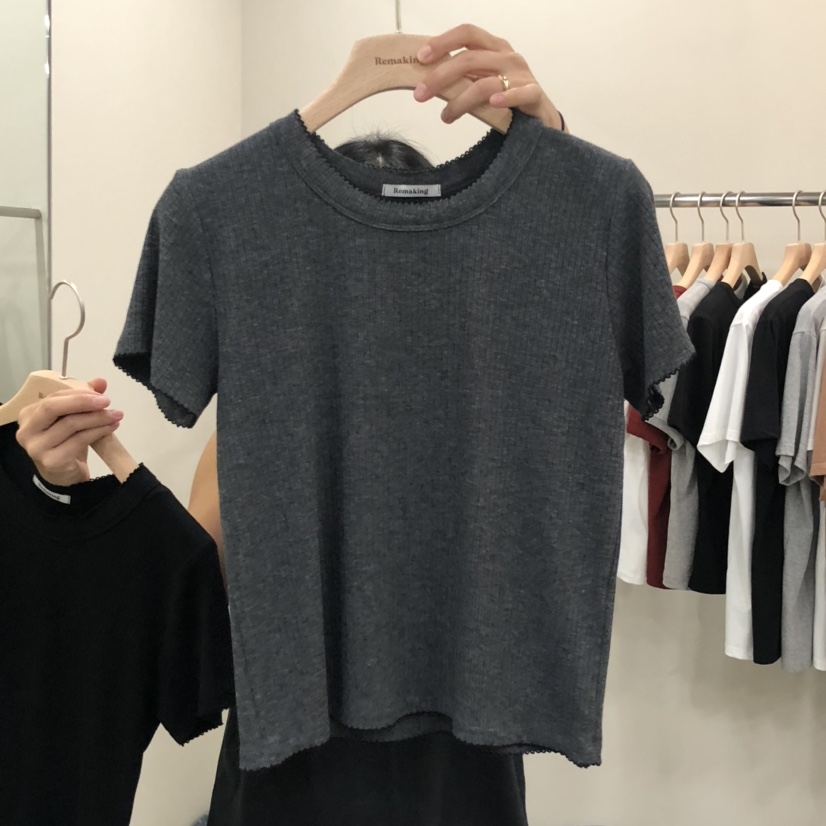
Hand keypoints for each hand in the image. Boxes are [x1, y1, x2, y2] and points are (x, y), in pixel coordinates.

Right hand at [15, 377, 123, 486]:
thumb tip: (101, 381)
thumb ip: (83, 399)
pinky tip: (111, 428)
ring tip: (116, 415)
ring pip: (70, 424)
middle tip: (107, 401)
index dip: (78, 394)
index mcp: (28, 415)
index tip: (102, 394)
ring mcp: (36, 447)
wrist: (64, 475)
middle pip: (53, 407)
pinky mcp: (51, 461)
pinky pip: (79, 440)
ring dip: (97, 418)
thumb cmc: (66, 443)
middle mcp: (26, 430)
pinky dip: (98, 432)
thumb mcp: (73, 419)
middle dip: (82, 402)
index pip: (53, 398)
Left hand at [413, 24, 565, 131]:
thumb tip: (427, 80)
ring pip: (485, 83)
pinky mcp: (534, 95)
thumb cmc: (507, 97)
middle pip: (470, 59)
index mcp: (494, 47)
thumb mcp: (482, 81)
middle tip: (420, 95)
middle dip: (440, 76)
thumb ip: (462, 77)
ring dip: (460, 101)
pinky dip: (506, 97)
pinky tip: (493, 103)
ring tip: (445, 117)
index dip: (443, 41)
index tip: (421, 57)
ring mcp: (521, 75)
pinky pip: (519, 94)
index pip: (467, 33)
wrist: (541, 118)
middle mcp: (507, 57)